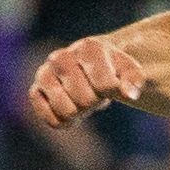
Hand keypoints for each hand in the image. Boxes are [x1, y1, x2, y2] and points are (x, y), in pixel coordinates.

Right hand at [28, 36, 145, 130]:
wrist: (86, 67)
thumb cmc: (109, 69)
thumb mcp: (128, 70)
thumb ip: (134, 79)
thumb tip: (130, 94)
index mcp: (88, 47)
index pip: (105, 84)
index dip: (111, 91)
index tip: (110, 84)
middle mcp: (60, 57)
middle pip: (85, 100)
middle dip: (93, 102)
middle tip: (94, 93)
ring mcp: (44, 74)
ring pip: (66, 111)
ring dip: (78, 112)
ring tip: (81, 100)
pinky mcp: (34, 92)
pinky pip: (50, 118)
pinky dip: (63, 122)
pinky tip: (68, 110)